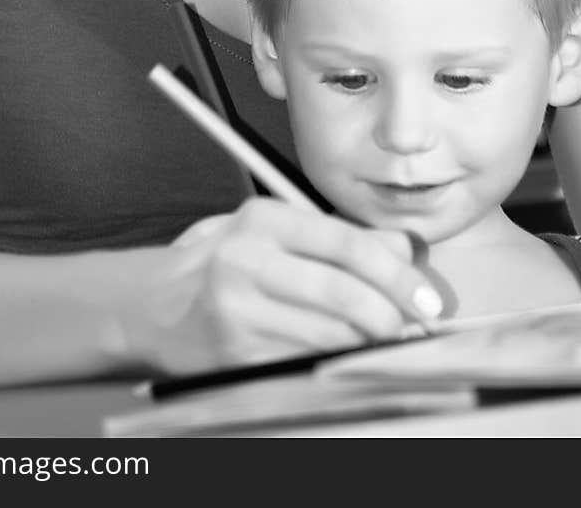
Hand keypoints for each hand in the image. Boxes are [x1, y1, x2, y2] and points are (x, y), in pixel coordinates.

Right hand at [137, 197, 441, 375]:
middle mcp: (246, 260)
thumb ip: (342, 238)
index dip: (396, 275)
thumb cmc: (227, 263)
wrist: (154, 305)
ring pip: (328, 334)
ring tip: (378, 339)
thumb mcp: (277, 233)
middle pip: (342, 293)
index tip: (426, 299)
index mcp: (264, 219)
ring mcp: (237, 310)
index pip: (347, 244)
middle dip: (388, 316)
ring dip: (365, 343)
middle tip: (409, 326)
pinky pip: (303, 361)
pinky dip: (332, 361)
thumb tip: (406, 251)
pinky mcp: (235, 353)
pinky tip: (339, 354)